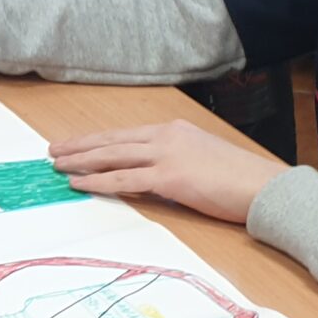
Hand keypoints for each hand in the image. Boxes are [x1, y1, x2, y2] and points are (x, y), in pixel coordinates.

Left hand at [49, 119, 287, 224]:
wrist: (264, 187)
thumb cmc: (239, 180)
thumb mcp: (201, 161)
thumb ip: (173, 164)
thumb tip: (149, 177)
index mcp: (175, 130)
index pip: (126, 134)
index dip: (97, 139)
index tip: (75, 143)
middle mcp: (167, 137)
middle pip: (113, 140)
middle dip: (80, 146)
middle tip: (53, 150)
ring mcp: (167, 155)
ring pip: (113, 155)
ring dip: (81, 161)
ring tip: (57, 165)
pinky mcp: (169, 177)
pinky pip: (124, 179)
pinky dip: (98, 181)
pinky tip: (79, 183)